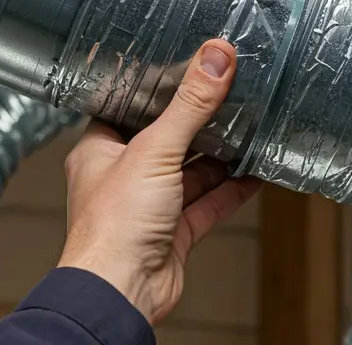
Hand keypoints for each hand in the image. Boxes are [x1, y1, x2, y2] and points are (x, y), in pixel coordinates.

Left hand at [57, 39, 262, 322]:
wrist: (121, 292)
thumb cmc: (111, 229)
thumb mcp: (155, 151)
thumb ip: (189, 105)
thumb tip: (213, 59)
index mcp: (100, 150)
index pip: (128, 108)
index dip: (156, 89)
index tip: (187, 68)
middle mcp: (122, 177)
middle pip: (165, 140)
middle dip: (196, 123)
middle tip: (226, 96)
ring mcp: (149, 207)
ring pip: (189, 173)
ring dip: (217, 157)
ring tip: (245, 129)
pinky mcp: (173, 232)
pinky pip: (206, 204)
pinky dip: (229, 191)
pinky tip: (251, 174)